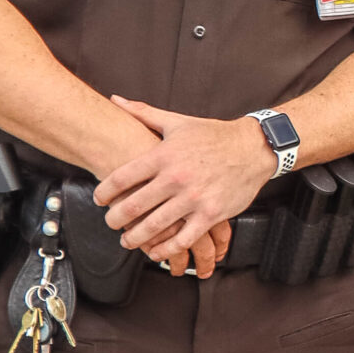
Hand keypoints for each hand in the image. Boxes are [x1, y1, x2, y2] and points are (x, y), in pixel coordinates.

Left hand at [95, 99, 272, 271]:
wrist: (253, 148)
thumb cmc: (213, 135)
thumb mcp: (178, 121)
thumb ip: (144, 114)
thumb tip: (116, 100)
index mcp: (164, 155)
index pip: (122, 177)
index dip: (104, 192)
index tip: (100, 199)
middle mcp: (176, 178)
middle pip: (133, 206)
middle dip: (115, 219)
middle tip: (111, 223)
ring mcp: (194, 198)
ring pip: (154, 227)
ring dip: (135, 238)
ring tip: (127, 241)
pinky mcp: (211, 214)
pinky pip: (183, 239)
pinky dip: (165, 250)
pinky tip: (156, 252)